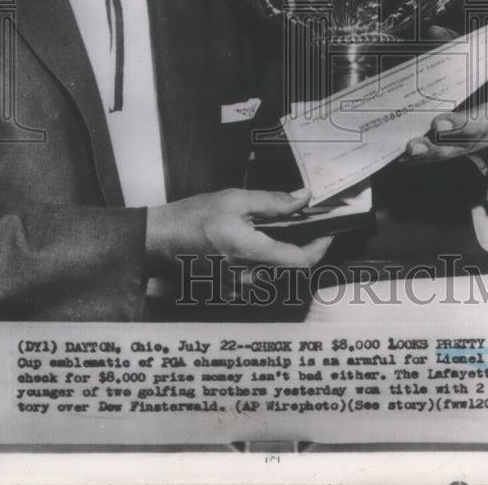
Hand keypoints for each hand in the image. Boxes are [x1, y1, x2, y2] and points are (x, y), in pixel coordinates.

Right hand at [146, 188, 332, 272]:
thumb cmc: (192, 218)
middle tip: (296, 223)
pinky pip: (257, 278)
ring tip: (266, 230)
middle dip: (298, 245)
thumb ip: (273, 201)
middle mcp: (247, 276)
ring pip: (274, 272)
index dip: (320, 248)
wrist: (160, 239)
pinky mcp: (229, 289)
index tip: (326, 233)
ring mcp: (238, 287)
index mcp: (251, 252)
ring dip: (278, 252)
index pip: (300, 260)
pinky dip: (261, 261)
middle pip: (289, 267)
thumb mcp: (235, 199)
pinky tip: (249, 243)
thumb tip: (302, 198)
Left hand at [399, 25, 487, 188]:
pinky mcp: (452, 152)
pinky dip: (418, 159)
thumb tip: (434, 31)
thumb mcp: (464, 62)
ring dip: (432, 149)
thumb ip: (453, 46)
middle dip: (458, 126)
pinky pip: (435, 159)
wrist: (474, 112)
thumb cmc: (469, 81)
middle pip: (477, 127)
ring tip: (411, 146)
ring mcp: (471, 142)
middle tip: (439, 124)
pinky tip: (399, 157)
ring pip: (454, 149)